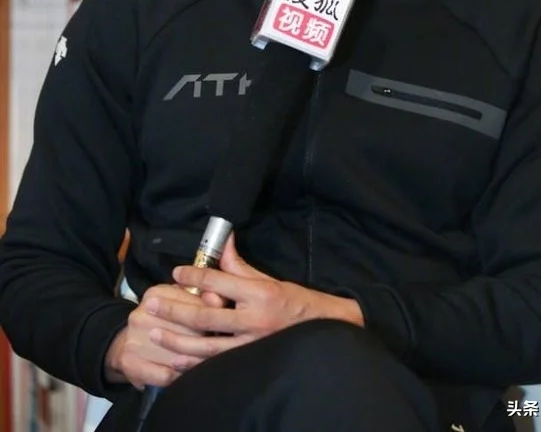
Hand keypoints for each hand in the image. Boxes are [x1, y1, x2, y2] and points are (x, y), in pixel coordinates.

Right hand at [104, 282, 225, 389]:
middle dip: (207, 342)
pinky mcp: (129, 362)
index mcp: (156, 294)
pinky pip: (165, 375)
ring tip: (207, 362)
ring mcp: (133, 339)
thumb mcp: (179, 302)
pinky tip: (187, 375)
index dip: (213, 318)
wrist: (126, 342)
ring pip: (177, 355)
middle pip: (187, 332)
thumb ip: (202, 298)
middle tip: (220, 347)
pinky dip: (180, 377)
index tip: (225, 326)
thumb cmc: (163, 319)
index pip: (194, 305)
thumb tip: (220, 299)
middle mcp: (141, 314)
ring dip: (196, 361)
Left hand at [144, 233, 363, 361]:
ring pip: (205, 347)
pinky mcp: (248, 365)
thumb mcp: (269, 279)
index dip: (194, 277)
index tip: (175, 273)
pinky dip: (192, 366)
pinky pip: (215, 366)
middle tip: (150, 304)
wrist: (323, 333)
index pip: (219, 282)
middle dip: (174, 310)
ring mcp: (250, 347)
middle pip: (205, 316)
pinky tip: (174, 361)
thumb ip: (240, 266)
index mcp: (259, 293)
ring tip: (154, 332)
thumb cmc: (295, 302)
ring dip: (176, 340)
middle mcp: (253, 320)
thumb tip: (223, 242)